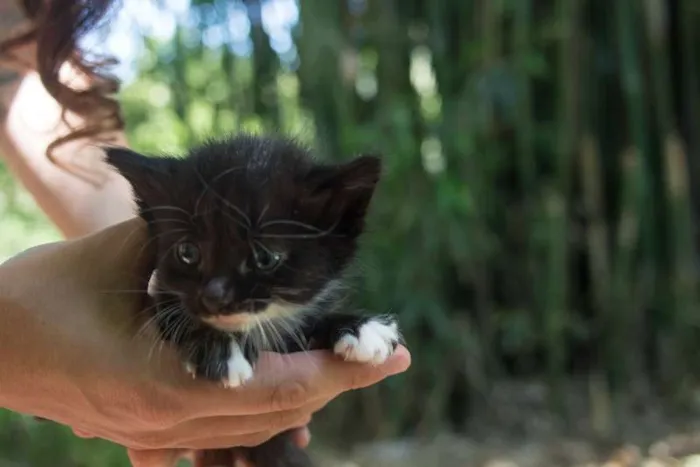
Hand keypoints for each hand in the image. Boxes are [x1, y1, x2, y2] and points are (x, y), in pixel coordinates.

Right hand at [0, 217, 410, 465]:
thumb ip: (181, 243)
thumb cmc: (42, 298)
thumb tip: (228, 219)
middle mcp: (167, 419)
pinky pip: (220, 439)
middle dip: (336, 383)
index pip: (276, 384)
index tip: (387, 355)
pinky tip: (289, 411)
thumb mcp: (116, 257)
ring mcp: (156, 433)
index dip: (336, 368)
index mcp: (164, 380)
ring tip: (346, 372)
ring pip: (253, 430)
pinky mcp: (146, 429)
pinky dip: (262, 421)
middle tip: (385, 358)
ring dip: (304, 400)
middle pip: (276, 413)